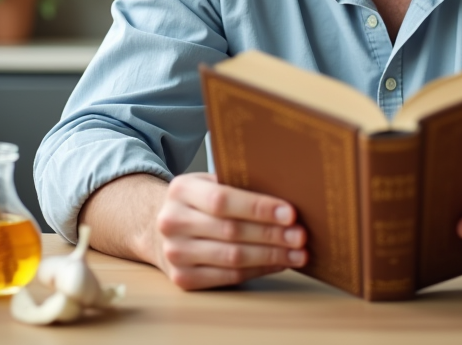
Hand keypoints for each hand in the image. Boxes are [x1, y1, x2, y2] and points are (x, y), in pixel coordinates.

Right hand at [156, 173, 307, 289]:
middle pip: (231, 231)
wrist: (160, 228)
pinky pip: (229, 276)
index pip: (223, 200)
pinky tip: (279, 263)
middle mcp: (172, 222)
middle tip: (301, 236)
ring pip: (232, 257)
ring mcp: (175, 253)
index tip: (290, 213)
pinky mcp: (183, 278)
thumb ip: (238, 185)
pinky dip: (259, 270)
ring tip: (298, 253)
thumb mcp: (209, 183)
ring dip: (271, 255)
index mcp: (181, 190)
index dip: (258, 208)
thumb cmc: (198, 203)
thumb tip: (288, 192)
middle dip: (272, 234)